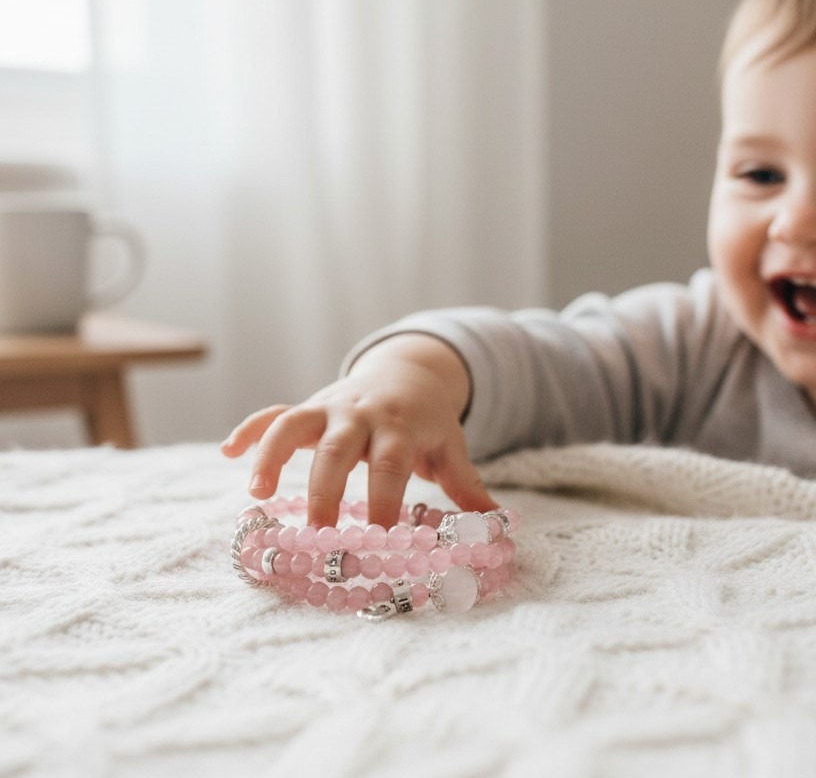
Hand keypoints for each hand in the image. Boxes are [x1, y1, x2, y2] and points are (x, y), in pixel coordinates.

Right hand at [221, 334, 496, 527]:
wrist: (405, 371)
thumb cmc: (427, 419)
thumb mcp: (450, 444)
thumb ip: (466, 483)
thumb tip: (495, 525)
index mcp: (400, 426)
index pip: (391, 463)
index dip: (384, 497)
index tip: (380, 537)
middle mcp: (361, 414)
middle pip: (339, 447)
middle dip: (327, 489)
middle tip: (318, 533)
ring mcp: (329, 408)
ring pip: (294, 423)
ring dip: (272, 453)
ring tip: (256, 492)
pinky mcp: (307, 407)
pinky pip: (273, 413)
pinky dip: (249, 430)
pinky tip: (227, 452)